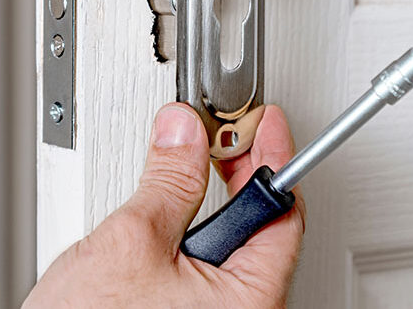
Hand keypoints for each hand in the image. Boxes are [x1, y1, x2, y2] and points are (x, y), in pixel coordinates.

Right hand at [24, 103, 304, 307]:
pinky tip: (167, 221)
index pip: (280, 210)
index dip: (270, 155)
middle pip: (259, 228)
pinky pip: (206, 272)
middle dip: (235, 175)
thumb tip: (184, 133)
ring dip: (206, 207)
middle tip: (216, 139)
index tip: (262, 121)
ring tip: (181, 176)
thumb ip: (167, 180)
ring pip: (230, 250)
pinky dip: (189, 238)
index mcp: (251, 300)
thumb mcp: (132, 241)